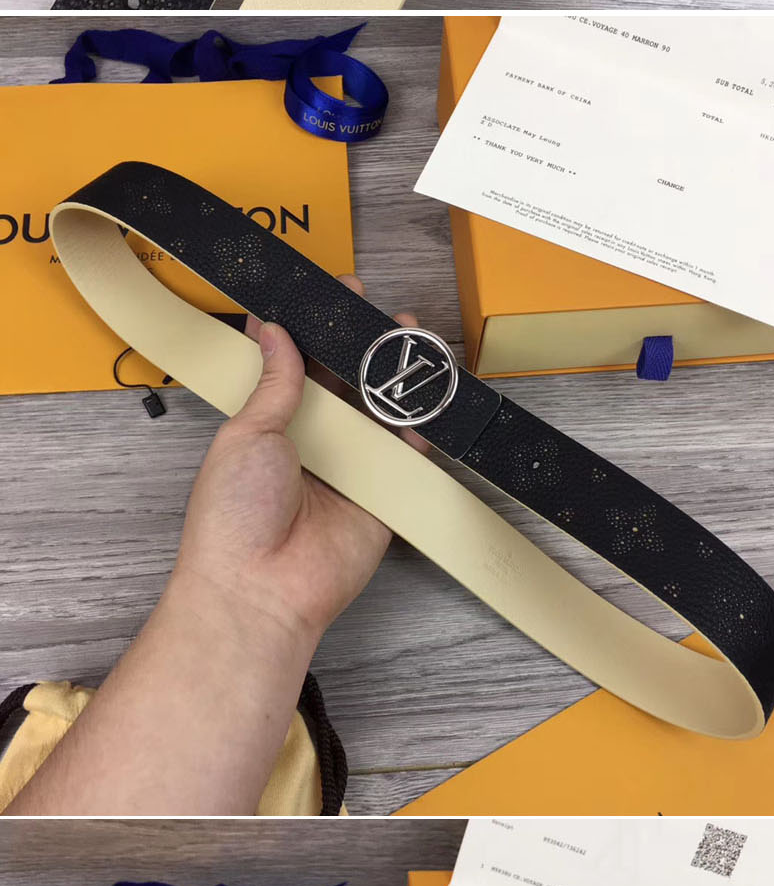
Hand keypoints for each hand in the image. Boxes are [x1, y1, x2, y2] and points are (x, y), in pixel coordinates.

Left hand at [175, 320, 388, 678]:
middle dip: (364, 346)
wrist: (259, 589)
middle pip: (346, 384)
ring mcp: (349, 469)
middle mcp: (312, 443)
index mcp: (269, 425)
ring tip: (411, 336)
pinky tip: (428, 393)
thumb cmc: (233, 519)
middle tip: (378, 310)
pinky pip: (407, 455)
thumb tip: (272, 329)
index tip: (333, 296)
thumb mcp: (246, 434)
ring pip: (380, 413)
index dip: (316, 331)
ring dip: (396, 376)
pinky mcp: (381, 497)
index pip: (299, 365)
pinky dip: (420, 427)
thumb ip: (274, 383)